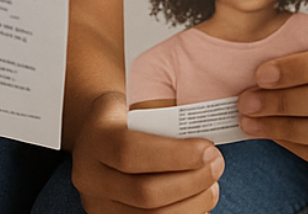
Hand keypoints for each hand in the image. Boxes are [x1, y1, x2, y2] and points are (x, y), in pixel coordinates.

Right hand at [71, 93, 222, 212]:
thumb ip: (162, 116)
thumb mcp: (136, 104)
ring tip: (212, 185)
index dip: (174, 155)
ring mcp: (99, 205)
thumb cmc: (127, 118)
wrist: (99, 137)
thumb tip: (202, 134)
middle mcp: (90, 177)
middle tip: (217, 164)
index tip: (207, 149)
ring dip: (192, 204)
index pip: (130, 152)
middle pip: (144, 193)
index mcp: (95, 139)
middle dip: (190, 181)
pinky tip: (198, 201)